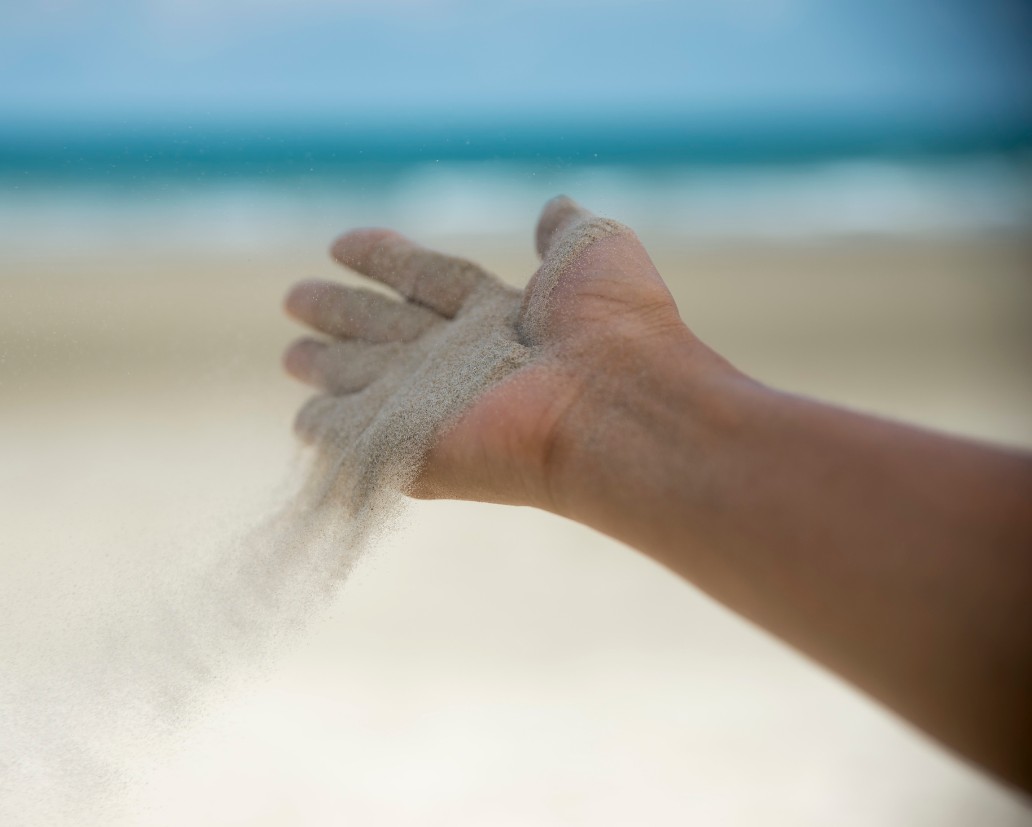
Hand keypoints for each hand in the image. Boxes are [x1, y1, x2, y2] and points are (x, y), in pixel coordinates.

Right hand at [283, 196, 713, 510]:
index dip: (385, 260)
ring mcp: (438, 407)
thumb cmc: (612, 326)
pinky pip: (359, 439)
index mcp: (498, 315)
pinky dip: (331, 431)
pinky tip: (305, 422)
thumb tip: (553, 206)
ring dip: (329, 367)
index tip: (341, 244)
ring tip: (293, 356)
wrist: (612, 404)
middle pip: (387, 328)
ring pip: (367, 380)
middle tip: (294, 299)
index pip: (427, 280)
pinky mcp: (416, 450)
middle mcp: (463, 359)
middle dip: (341, 312)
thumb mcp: (592, 250)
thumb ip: (564, 229)